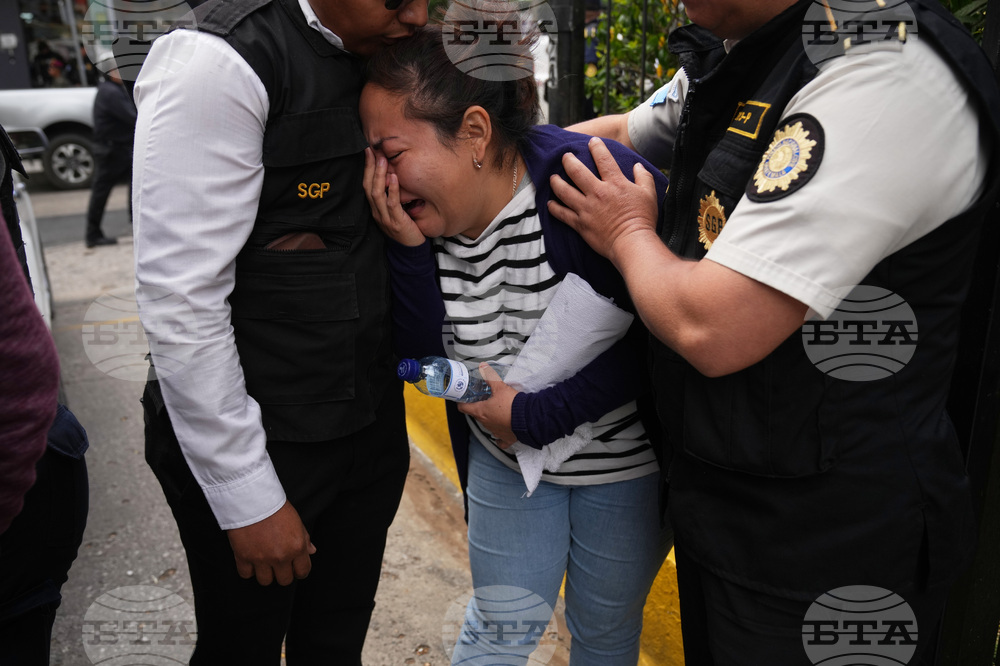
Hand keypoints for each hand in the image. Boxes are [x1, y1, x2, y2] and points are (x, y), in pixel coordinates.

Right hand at [226, 500, 316, 585]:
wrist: (252, 499)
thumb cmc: (275, 507)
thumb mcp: (296, 521)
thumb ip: (304, 538)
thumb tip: (311, 551)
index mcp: (297, 547)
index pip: (303, 571)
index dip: (300, 571)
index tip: (295, 569)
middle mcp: (281, 556)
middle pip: (285, 580)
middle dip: (283, 573)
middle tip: (279, 565)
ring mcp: (262, 559)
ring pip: (266, 581)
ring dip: (265, 573)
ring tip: (264, 562)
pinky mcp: (244, 557)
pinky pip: (246, 574)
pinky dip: (248, 569)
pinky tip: (250, 560)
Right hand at [363, 147, 425, 246]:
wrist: (411, 250)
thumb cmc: (405, 228)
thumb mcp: (395, 210)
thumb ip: (391, 196)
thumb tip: (392, 175)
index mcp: (375, 208)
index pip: (366, 185)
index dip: (366, 168)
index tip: (367, 151)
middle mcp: (376, 212)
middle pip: (368, 187)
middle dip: (369, 168)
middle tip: (372, 150)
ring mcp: (385, 218)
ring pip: (377, 194)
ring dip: (379, 175)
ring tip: (382, 160)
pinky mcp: (396, 222)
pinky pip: (392, 204)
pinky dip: (392, 190)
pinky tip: (393, 178)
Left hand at [458, 363, 518, 448]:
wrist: (528, 418)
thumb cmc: (512, 404)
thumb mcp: (500, 387)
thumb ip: (490, 377)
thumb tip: (483, 367)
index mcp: (481, 412)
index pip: (464, 408)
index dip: (461, 403)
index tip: (462, 399)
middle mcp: (486, 423)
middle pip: (476, 415)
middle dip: (478, 408)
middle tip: (482, 400)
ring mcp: (495, 431)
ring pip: (488, 425)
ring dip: (490, 418)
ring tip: (496, 410)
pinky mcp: (506, 438)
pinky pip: (500, 440)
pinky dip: (500, 436)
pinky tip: (502, 431)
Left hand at [547, 137, 658, 267]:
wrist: (632, 243)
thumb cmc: (642, 219)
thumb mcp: (649, 194)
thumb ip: (644, 177)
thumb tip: (638, 166)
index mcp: (615, 183)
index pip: (603, 159)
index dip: (596, 147)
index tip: (591, 142)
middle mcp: (597, 193)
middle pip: (576, 171)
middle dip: (569, 161)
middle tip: (565, 156)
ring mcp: (586, 208)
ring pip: (564, 191)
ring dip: (556, 182)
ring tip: (553, 177)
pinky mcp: (580, 224)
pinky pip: (562, 214)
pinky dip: (554, 208)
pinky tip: (550, 204)